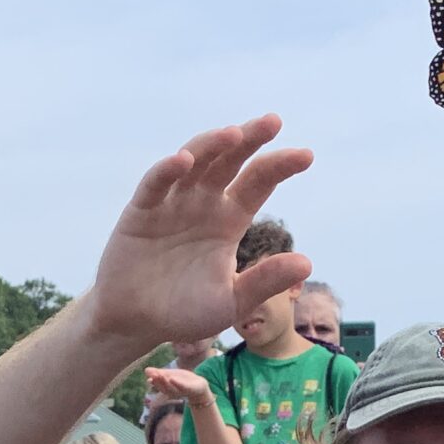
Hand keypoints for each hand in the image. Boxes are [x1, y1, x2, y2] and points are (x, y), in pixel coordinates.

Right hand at [81, 118, 312, 352]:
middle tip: (273, 121)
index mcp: (230, 219)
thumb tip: (306, 262)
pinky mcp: (141, 210)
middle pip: (230, 161)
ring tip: (233, 134)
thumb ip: (264, 281)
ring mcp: (172, 202)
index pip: (259, 182)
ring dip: (212, 145)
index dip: (280, 166)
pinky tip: (184, 161)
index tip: (306, 156)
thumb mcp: (232, 301)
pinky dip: (167, 170)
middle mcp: (204, 203)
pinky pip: (155, 184)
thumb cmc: (185, 312)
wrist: (136, 322)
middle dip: (250, 139)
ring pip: (195, 161)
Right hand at [142, 367, 215, 410]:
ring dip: (165, 382)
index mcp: (167, 388)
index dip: (154, 381)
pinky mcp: (190, 389)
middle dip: (158, 381)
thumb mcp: (170, 375)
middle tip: (154, 374)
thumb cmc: (183, 380)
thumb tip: (145, 370)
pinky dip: (177, 383)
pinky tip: (172, 378)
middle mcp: (173, 391)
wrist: (198, 385)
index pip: (159, 385)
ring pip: (171, 388)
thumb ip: (159, 373)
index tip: (148, 374)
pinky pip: (183, 387)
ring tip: (160, 375)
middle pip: (164, 387)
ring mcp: (181, 391)